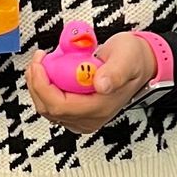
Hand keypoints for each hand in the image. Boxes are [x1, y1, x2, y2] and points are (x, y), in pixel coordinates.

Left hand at [25, 30, 153, 135]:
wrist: (139, 64)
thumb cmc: (132, 60)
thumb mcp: (126, 58)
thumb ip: (115, 72)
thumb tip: (101, 85)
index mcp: (99, 108)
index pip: (59, 106)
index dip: (43, 85)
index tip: (40, 63)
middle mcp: (89, 118)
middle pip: (49, 109)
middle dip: (37, 83)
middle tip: (39, 59)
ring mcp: (82, 117)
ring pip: (47, 108)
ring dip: (39, 85)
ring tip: (43, 62)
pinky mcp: (76, 112)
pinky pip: (52, 104)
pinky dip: (45, 87)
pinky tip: (49, 71)